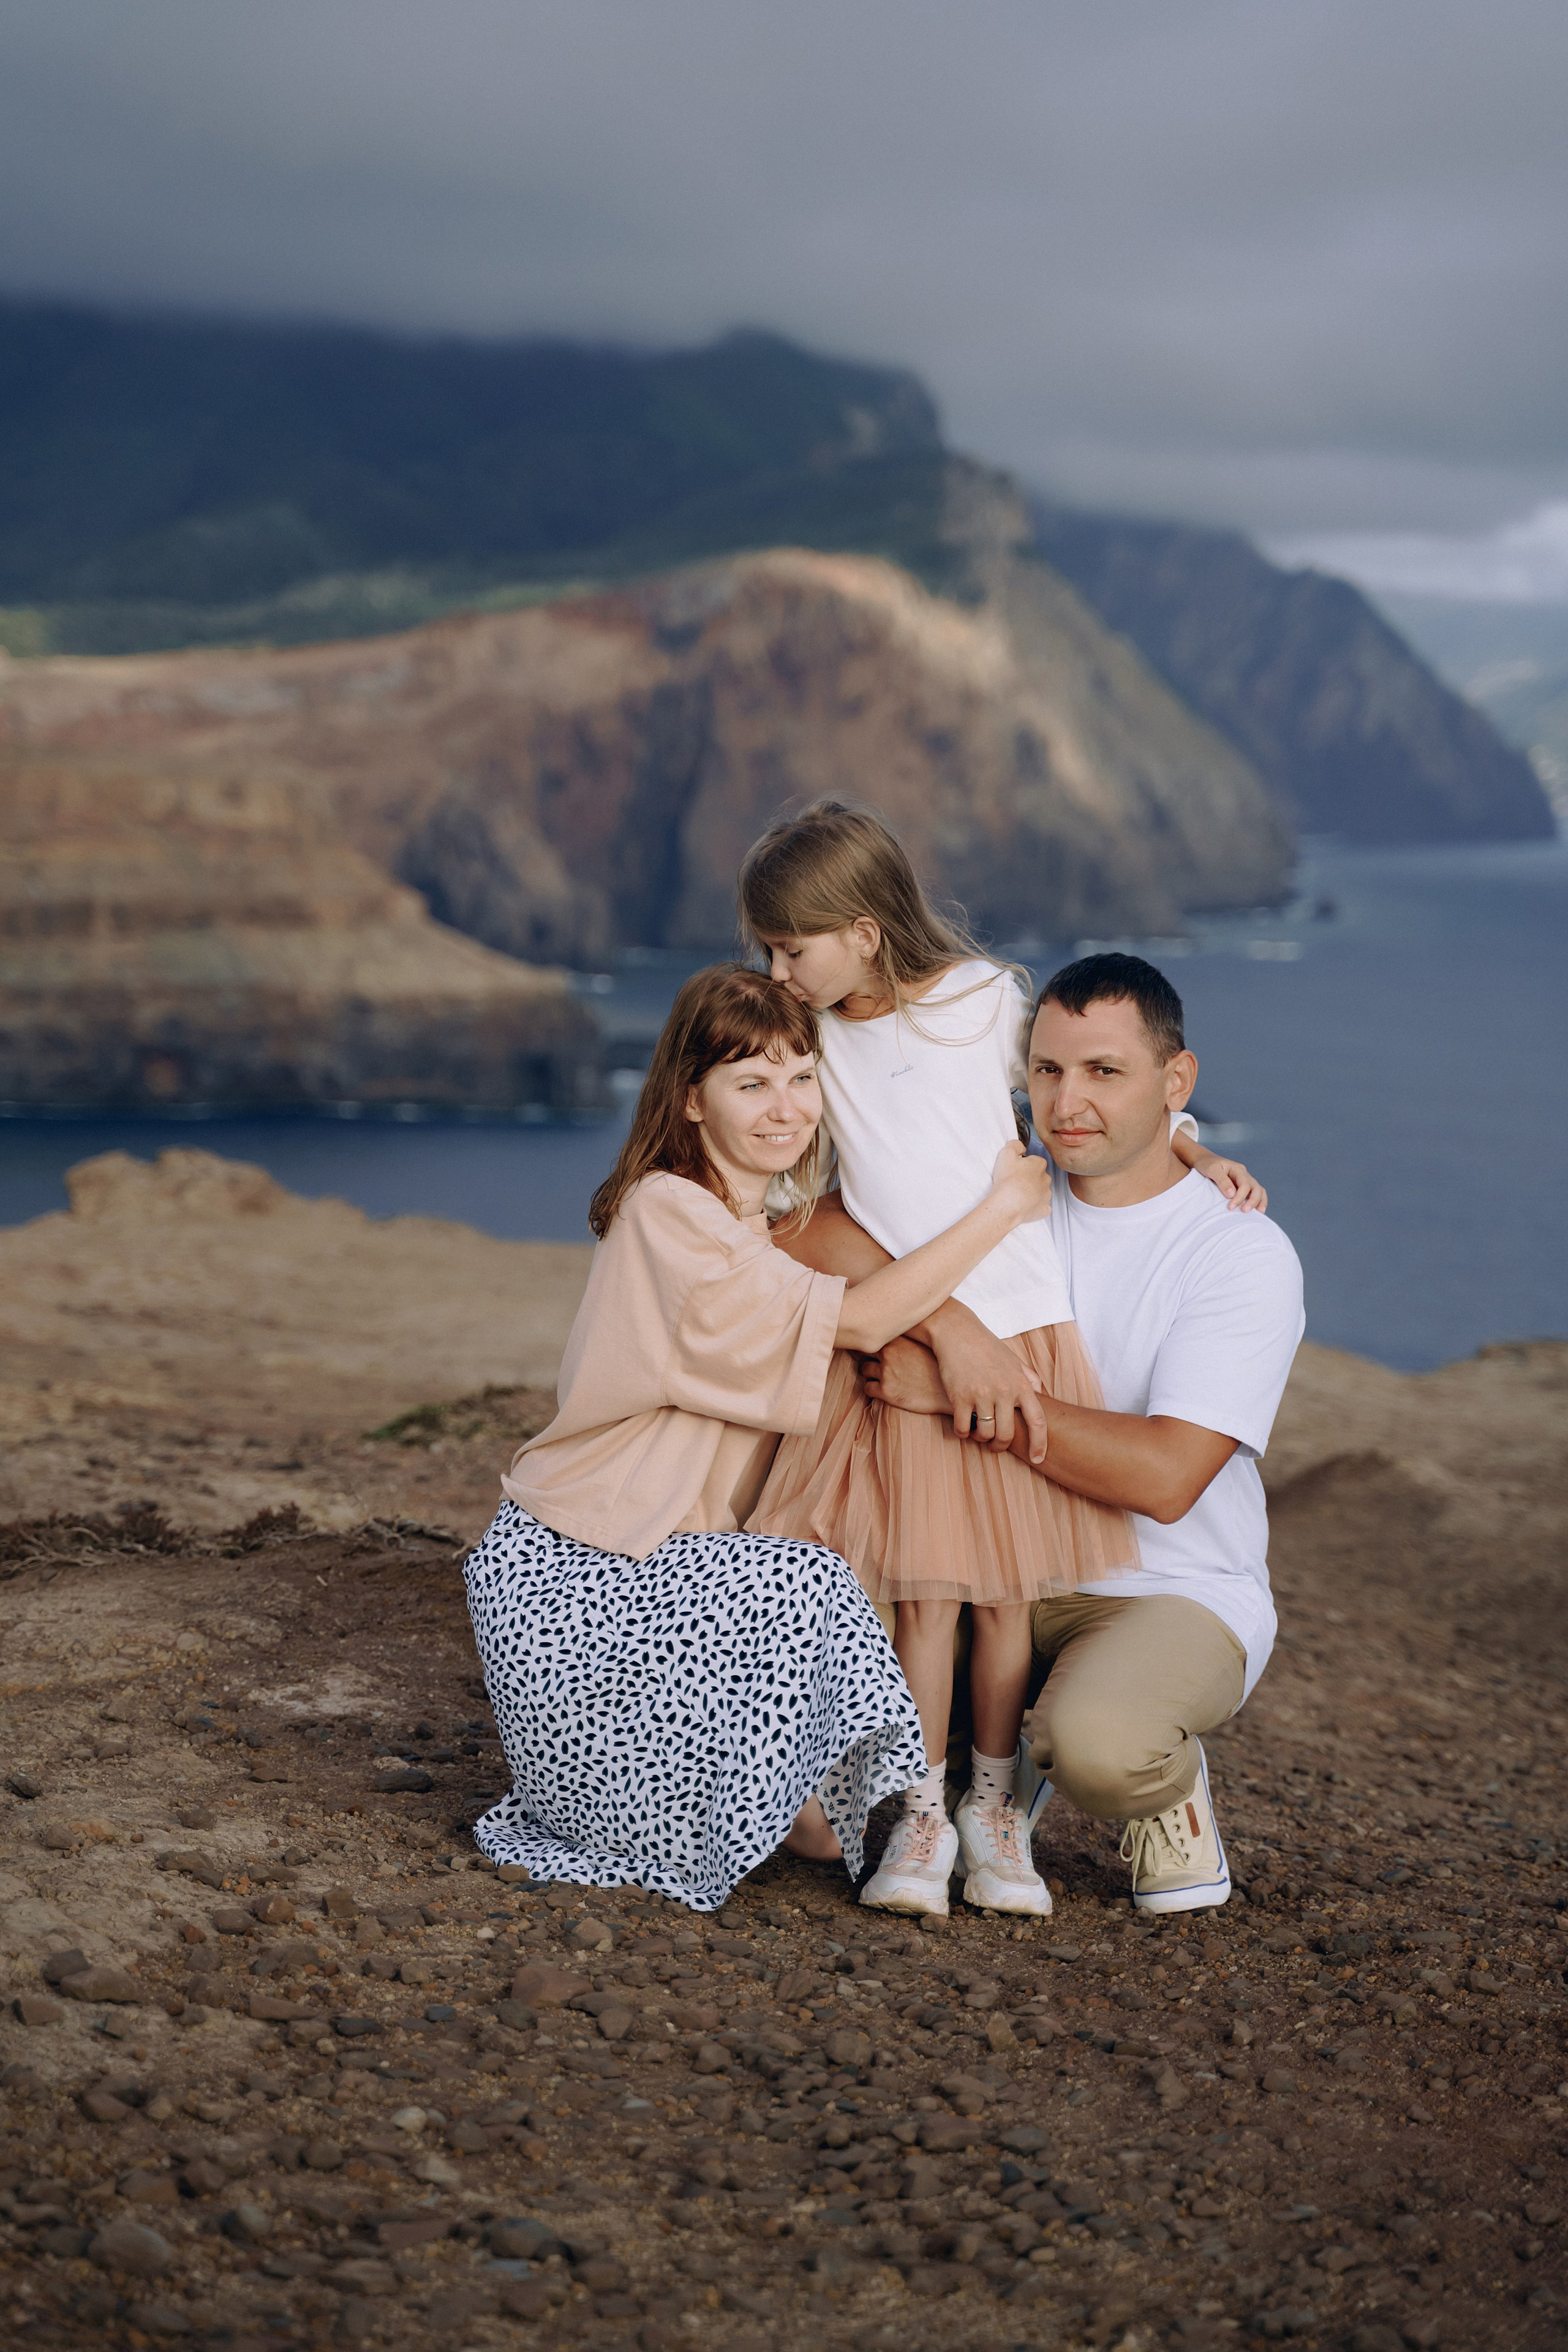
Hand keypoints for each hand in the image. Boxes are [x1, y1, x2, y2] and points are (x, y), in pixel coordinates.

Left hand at [860, 1336, 952, 1416]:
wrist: (950, 1392)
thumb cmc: (940, 1368)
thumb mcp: (926, 1343)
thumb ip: (909, 1337)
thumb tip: (901, 1328)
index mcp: (899, 1339)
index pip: (874, 1335)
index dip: (874, 1341)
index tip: (876, 1345)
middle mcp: (889, 1353)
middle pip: (865, 1350)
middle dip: (869, 1356)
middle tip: (877, 1361)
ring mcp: (886, 1372)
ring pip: (864, 1369)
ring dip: (870, 1373)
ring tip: (883, 1376)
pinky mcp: (886, 1391)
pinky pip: (867, 1388)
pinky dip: (873, 1389)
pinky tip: (884, 1389)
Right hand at [927, 1313, 1047, 1461]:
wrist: (957, 1332)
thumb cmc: (987, 1346)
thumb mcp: (1014, 1360)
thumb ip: (1028, 1378)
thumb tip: (1041, 1393)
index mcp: (1021, 1384)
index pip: (1037, 1421)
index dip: (1040, 1443)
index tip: (1038, 1458)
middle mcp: (1003, 1391)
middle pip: (1007, 1434)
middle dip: (1000, 1446)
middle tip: (995, 1445)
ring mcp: (981, 1394)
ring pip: (985, 1433)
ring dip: (981, 1438)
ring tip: (977, 1432)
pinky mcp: (960, 1396)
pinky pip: (963, 1428)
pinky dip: (963, 1433)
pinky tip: (962, 1428)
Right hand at [990, 1138, 1053, 1223]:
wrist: (1008, 1205)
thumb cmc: (1007, 1180)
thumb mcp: (1006, 1153)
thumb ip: (1015, 1144)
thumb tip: (1022, 1147)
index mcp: (1039, 1164)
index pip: (1034, 1161)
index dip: (1023, 1165)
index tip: (1014, 1170)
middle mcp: (1046, 1179)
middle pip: (1039, 1176)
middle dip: (1030, 1179)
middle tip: (1015, 1182)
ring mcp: (1046, 1195)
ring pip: (1041, 1191)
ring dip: (1032, 1192)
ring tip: (1017, 1195)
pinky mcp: (1045, 1209)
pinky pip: (1042, 1206)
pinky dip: (1034, 1206)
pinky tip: (1024, 1206)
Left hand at [1204, 1156, 1266, 1212]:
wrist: (1203, 1161)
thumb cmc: (1207, 1164)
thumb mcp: (1212, 1169)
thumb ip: (1222, 1181)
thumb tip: (1231, 1194)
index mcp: (1238, 1169)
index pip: (1245, 1184)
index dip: (1240, 1197)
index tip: (1230, 1207)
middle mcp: (1244, 1175)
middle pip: (1256, 1188)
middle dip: (1253, 1201)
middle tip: (1245, 1211)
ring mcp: (1245, 1181)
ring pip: (1259, 1191)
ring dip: (1260, 1202)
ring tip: (1259, 1214)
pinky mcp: (1242, 1188)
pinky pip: (1254, 1194)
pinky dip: (1258, 1202)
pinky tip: (1257, 1211)